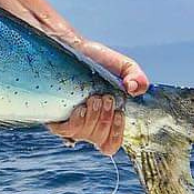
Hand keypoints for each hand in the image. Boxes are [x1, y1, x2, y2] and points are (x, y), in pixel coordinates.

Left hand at [47, 38, 149, 156]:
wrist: (74, 50)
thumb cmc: (100, 63)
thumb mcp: (124, 68)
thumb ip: (137, 79)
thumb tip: (134, 89)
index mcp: (106, 120)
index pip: (110, 144)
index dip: (116, 135)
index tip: (119, 114)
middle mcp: (88, 125)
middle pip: (99, 139)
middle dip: (105, 119)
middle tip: (106, 98)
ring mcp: (71, 122)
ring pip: (84, 135)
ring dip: (93, 118)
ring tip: (95, 98)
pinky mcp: (56, 116)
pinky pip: (66, 130)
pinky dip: (77, 120)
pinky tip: (81, 108)